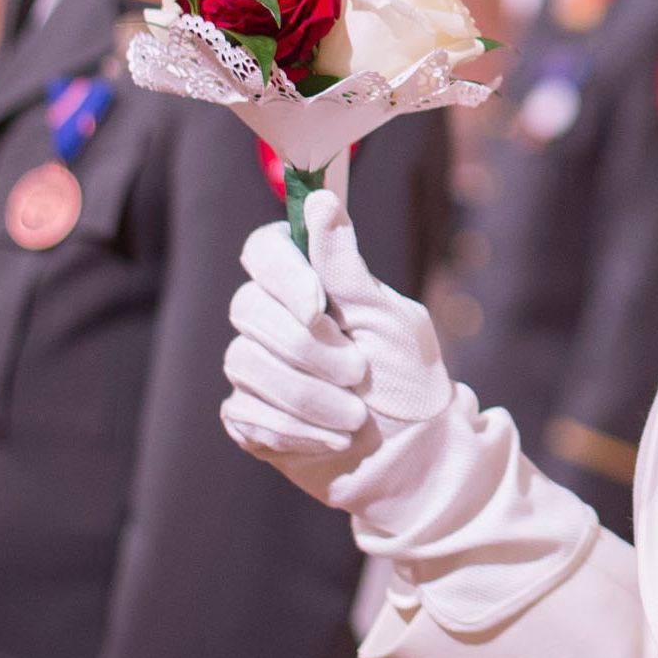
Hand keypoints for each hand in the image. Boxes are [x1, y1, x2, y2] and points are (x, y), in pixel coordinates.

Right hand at [221, 187, 456, 515]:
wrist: (413, 458)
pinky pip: (245, 412)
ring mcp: (257, 367)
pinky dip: (295, 430)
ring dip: (309, 397)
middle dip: (308, 350)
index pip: (262, 252)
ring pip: (244, 364)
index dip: (283, 276)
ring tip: (355, 419)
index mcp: (311, 284)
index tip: (319, 307)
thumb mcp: (387, 318)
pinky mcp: (249, 415)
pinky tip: (332, 440)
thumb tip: (320, 198)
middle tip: (359, 374)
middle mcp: (275, 318)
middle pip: (247, 309)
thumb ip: (345, 265)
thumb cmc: (408, 380)